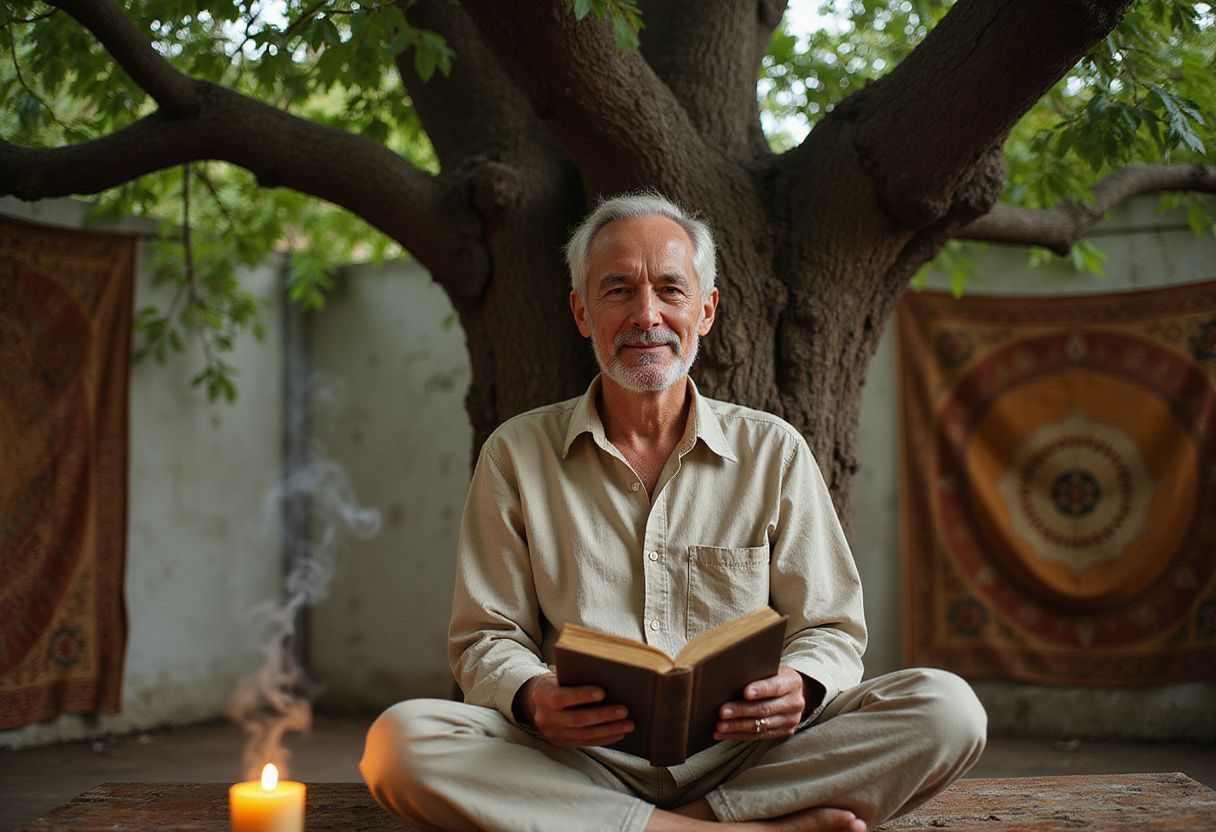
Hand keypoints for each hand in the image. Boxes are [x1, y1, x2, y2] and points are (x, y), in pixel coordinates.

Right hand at [516, 672, 634, 748]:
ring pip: (584, 734)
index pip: (560, 698)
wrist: (536, 700)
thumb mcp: (558, 674)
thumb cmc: (555, 682)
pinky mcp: (561, 743)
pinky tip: (619, 733)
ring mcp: (552, 733)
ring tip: (628, 724)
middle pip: (576, 719)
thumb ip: (574, 676)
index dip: (581, 695)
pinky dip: (604, 738)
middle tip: (624, 710)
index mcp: (542, 695)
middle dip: (603, 715)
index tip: (603, 692)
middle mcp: (545, 717)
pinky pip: (585, 743)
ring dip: (609, 730)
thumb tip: (605, 675)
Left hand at [714, 666, 807, 741]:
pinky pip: (758, 736)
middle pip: (765, 709)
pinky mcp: (784, 732)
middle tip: (722, 712)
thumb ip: (756, 674)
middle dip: (741, 711)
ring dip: (737, 727)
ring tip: (719, 726)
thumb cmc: (774, 677)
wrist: (793, 693)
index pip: (775, 686)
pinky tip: (722, 734)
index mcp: (793, 682)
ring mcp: (791, 720)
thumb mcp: (771, 670)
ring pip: (760, 726)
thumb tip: (728, 678)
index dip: (760, 690)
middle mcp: (795, 703)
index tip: (745, 692)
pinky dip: (738, 735)